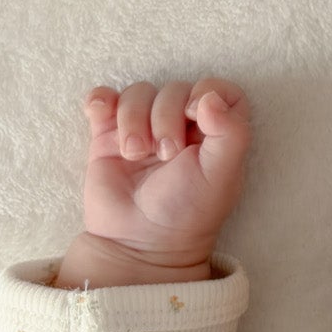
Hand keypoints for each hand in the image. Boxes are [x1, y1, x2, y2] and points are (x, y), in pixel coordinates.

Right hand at [78, 78, 250, 263]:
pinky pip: (103, 99)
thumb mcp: (221, 176)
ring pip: (137, 93)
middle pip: (173, 89)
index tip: (195, 115)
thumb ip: (231, 133)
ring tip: (135, 155)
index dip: (207, 91)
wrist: (138, 242)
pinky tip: (100, 114)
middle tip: (165, 155)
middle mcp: (180, 125)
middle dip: (165, 116)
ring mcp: (143, 128)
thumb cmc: (187, 212)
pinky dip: (99, 99)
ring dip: (133, 119)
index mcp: (214, 132)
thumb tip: (211, 96)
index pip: (218, 89)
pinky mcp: (109, 136)